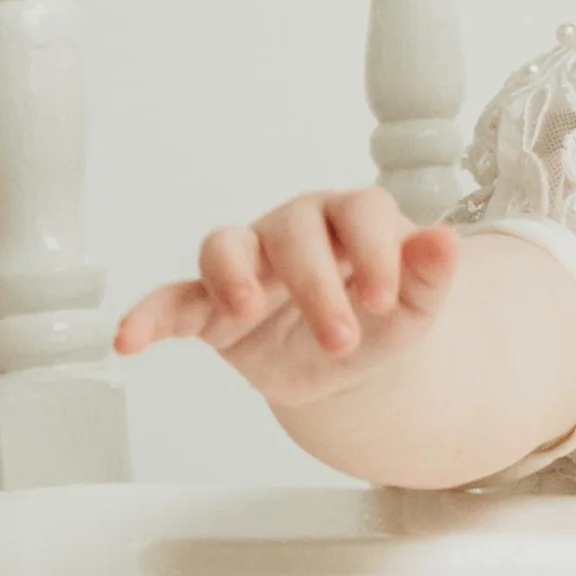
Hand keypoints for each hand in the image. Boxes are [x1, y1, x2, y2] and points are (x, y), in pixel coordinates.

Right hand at [114, 188, 460, 406]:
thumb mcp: (415, 311)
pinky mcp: (210, 306)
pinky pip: (172, 300)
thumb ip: (430, 279)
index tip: (385, 299)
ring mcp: (249, 264)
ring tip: (245, 310)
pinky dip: (148, 316)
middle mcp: (295, 229)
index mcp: (352, 221)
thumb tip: (446, 240)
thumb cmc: (381, 322)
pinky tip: (128, 339)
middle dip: (316, 283)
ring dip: (231, 274)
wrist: (349, 366)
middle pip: (295, 231)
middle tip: (341, 338)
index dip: (372, 249)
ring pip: (226, 244)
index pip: (361, 210)